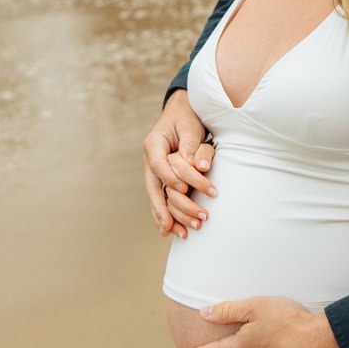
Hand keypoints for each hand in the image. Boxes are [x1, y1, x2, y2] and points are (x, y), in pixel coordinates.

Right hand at [144, 90, 215, 239]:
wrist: (180, 114)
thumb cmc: (186, 119)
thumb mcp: (190, 127)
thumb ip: (192, 146)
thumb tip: (199, 165)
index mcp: (153, 144)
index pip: (158, 164)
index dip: (169, 178)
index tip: (183, 189)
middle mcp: (149, 160)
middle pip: (152, 186)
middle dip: (163, 207)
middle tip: (173, 224)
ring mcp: (153, 172)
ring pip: (155, 197)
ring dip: (164, 216)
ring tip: (176, 233)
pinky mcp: (161, 179)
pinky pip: (160, 199)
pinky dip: (164, 215)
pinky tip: (170, 232)